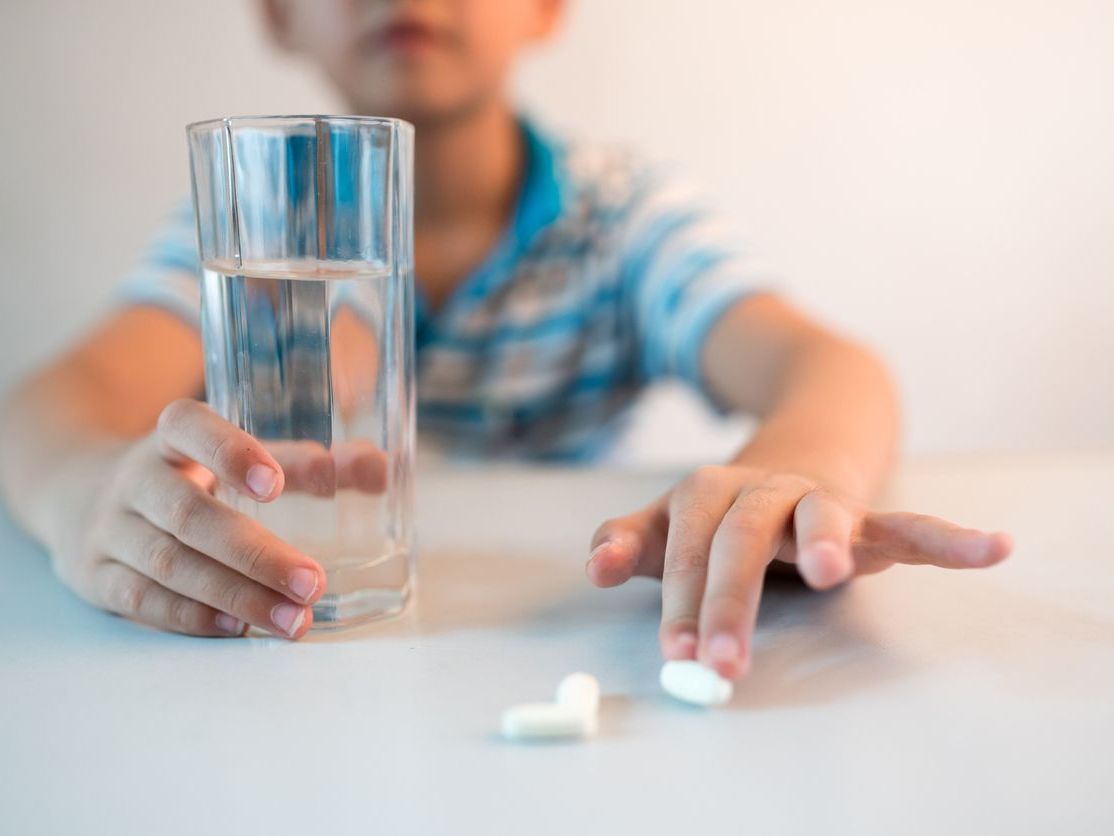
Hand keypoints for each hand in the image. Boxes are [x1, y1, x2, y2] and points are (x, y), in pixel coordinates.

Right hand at [53, 398, 329, 637]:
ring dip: (236, 595)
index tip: (276, 485)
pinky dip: (192, 616)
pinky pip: (141, 599)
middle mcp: (136, 479)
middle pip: (189, 515)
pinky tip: (239, 628)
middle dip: (256, 554)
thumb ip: (310, 463)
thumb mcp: (239, 457)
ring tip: (294, 619)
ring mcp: (110, 529)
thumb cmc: (193, 476)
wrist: (83, 495)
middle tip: (313, 582)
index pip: (189, 427)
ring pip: (169, 564)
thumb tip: (380, 469)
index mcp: (172, 437)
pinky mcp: (96, 575)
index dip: (231, 452)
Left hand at [586, 464, 1012, 679]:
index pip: (687, 545)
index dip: (680, 598)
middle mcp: (761, 491)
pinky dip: (949, 537)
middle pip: (741, 537)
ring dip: (828, 538)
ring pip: (820, 515)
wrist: (792, 453)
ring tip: (836, 569)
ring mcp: (817, 500)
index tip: (677, 653)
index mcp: (707, 495)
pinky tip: (990, 548)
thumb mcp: (667, 524)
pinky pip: (909, 522)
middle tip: (721, 661)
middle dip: (729, 598)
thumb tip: (595, 568)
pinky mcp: (867, 516)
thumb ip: (627, 542)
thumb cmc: (720, 511)